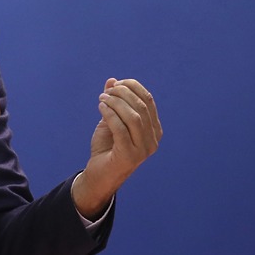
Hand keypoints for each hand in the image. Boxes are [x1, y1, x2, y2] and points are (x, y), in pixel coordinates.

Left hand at [72, 78, 162, 218]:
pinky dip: (110, 114)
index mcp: (153, 129)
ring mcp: (143, 149)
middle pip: (141, 107)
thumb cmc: (107, 147)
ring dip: (116, 103)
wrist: (100, 174)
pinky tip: (101, 107)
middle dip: (123, 94)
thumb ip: (114, 103)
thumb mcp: (110, 121)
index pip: (148, 100)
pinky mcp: (130, 156)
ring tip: (102, 98)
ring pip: (133, 117)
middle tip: (107, 92)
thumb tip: (112, 80)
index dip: (133, 87)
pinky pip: (121, 129)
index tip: (117, 82)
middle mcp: (153, 139)